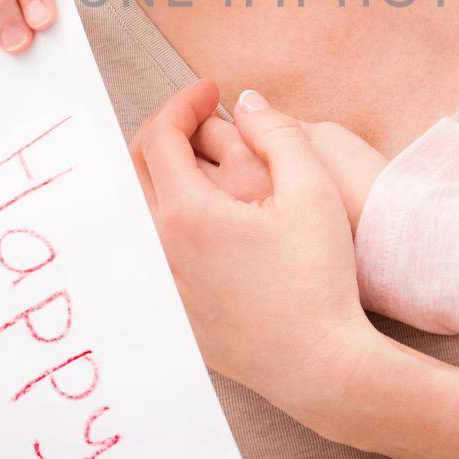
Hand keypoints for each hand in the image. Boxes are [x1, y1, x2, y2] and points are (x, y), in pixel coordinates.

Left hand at [130, 81, 375, 421]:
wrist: (321, 367)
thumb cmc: (320, 279)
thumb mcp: (312, 190)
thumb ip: (277, 132)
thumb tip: (246, 101)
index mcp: (186, 214)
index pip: (160, 135)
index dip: (184, 101)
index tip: (213, 91)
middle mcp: (159, 249)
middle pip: (136, 167)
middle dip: (168, 130)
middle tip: (207, 118)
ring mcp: (162, 284)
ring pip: (141, 208)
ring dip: (165, 173)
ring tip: (209, 160)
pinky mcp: (173, 312)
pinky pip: (154, 247)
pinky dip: (170, 214)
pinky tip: (210, 214)